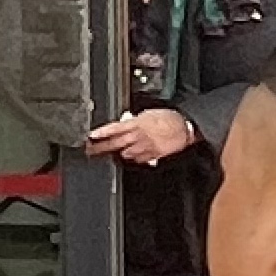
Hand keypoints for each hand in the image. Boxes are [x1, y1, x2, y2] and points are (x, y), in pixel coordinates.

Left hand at [84, 108, 198, 164]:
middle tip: (91, 151)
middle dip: (101, 148)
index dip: (101, 133)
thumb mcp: (147, 114)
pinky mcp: (153, 155)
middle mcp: (138, 136)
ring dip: (120, 153)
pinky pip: (139, 160)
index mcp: (136, 123)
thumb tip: (124, 122)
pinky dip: (135, 158)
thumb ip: (133, 120)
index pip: (114, 128)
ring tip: (116, 151)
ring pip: (125, 154)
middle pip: (115, 143)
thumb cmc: (168, 118)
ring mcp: (145, 147)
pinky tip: (134, 155)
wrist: (185, 126)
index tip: (91, 136)